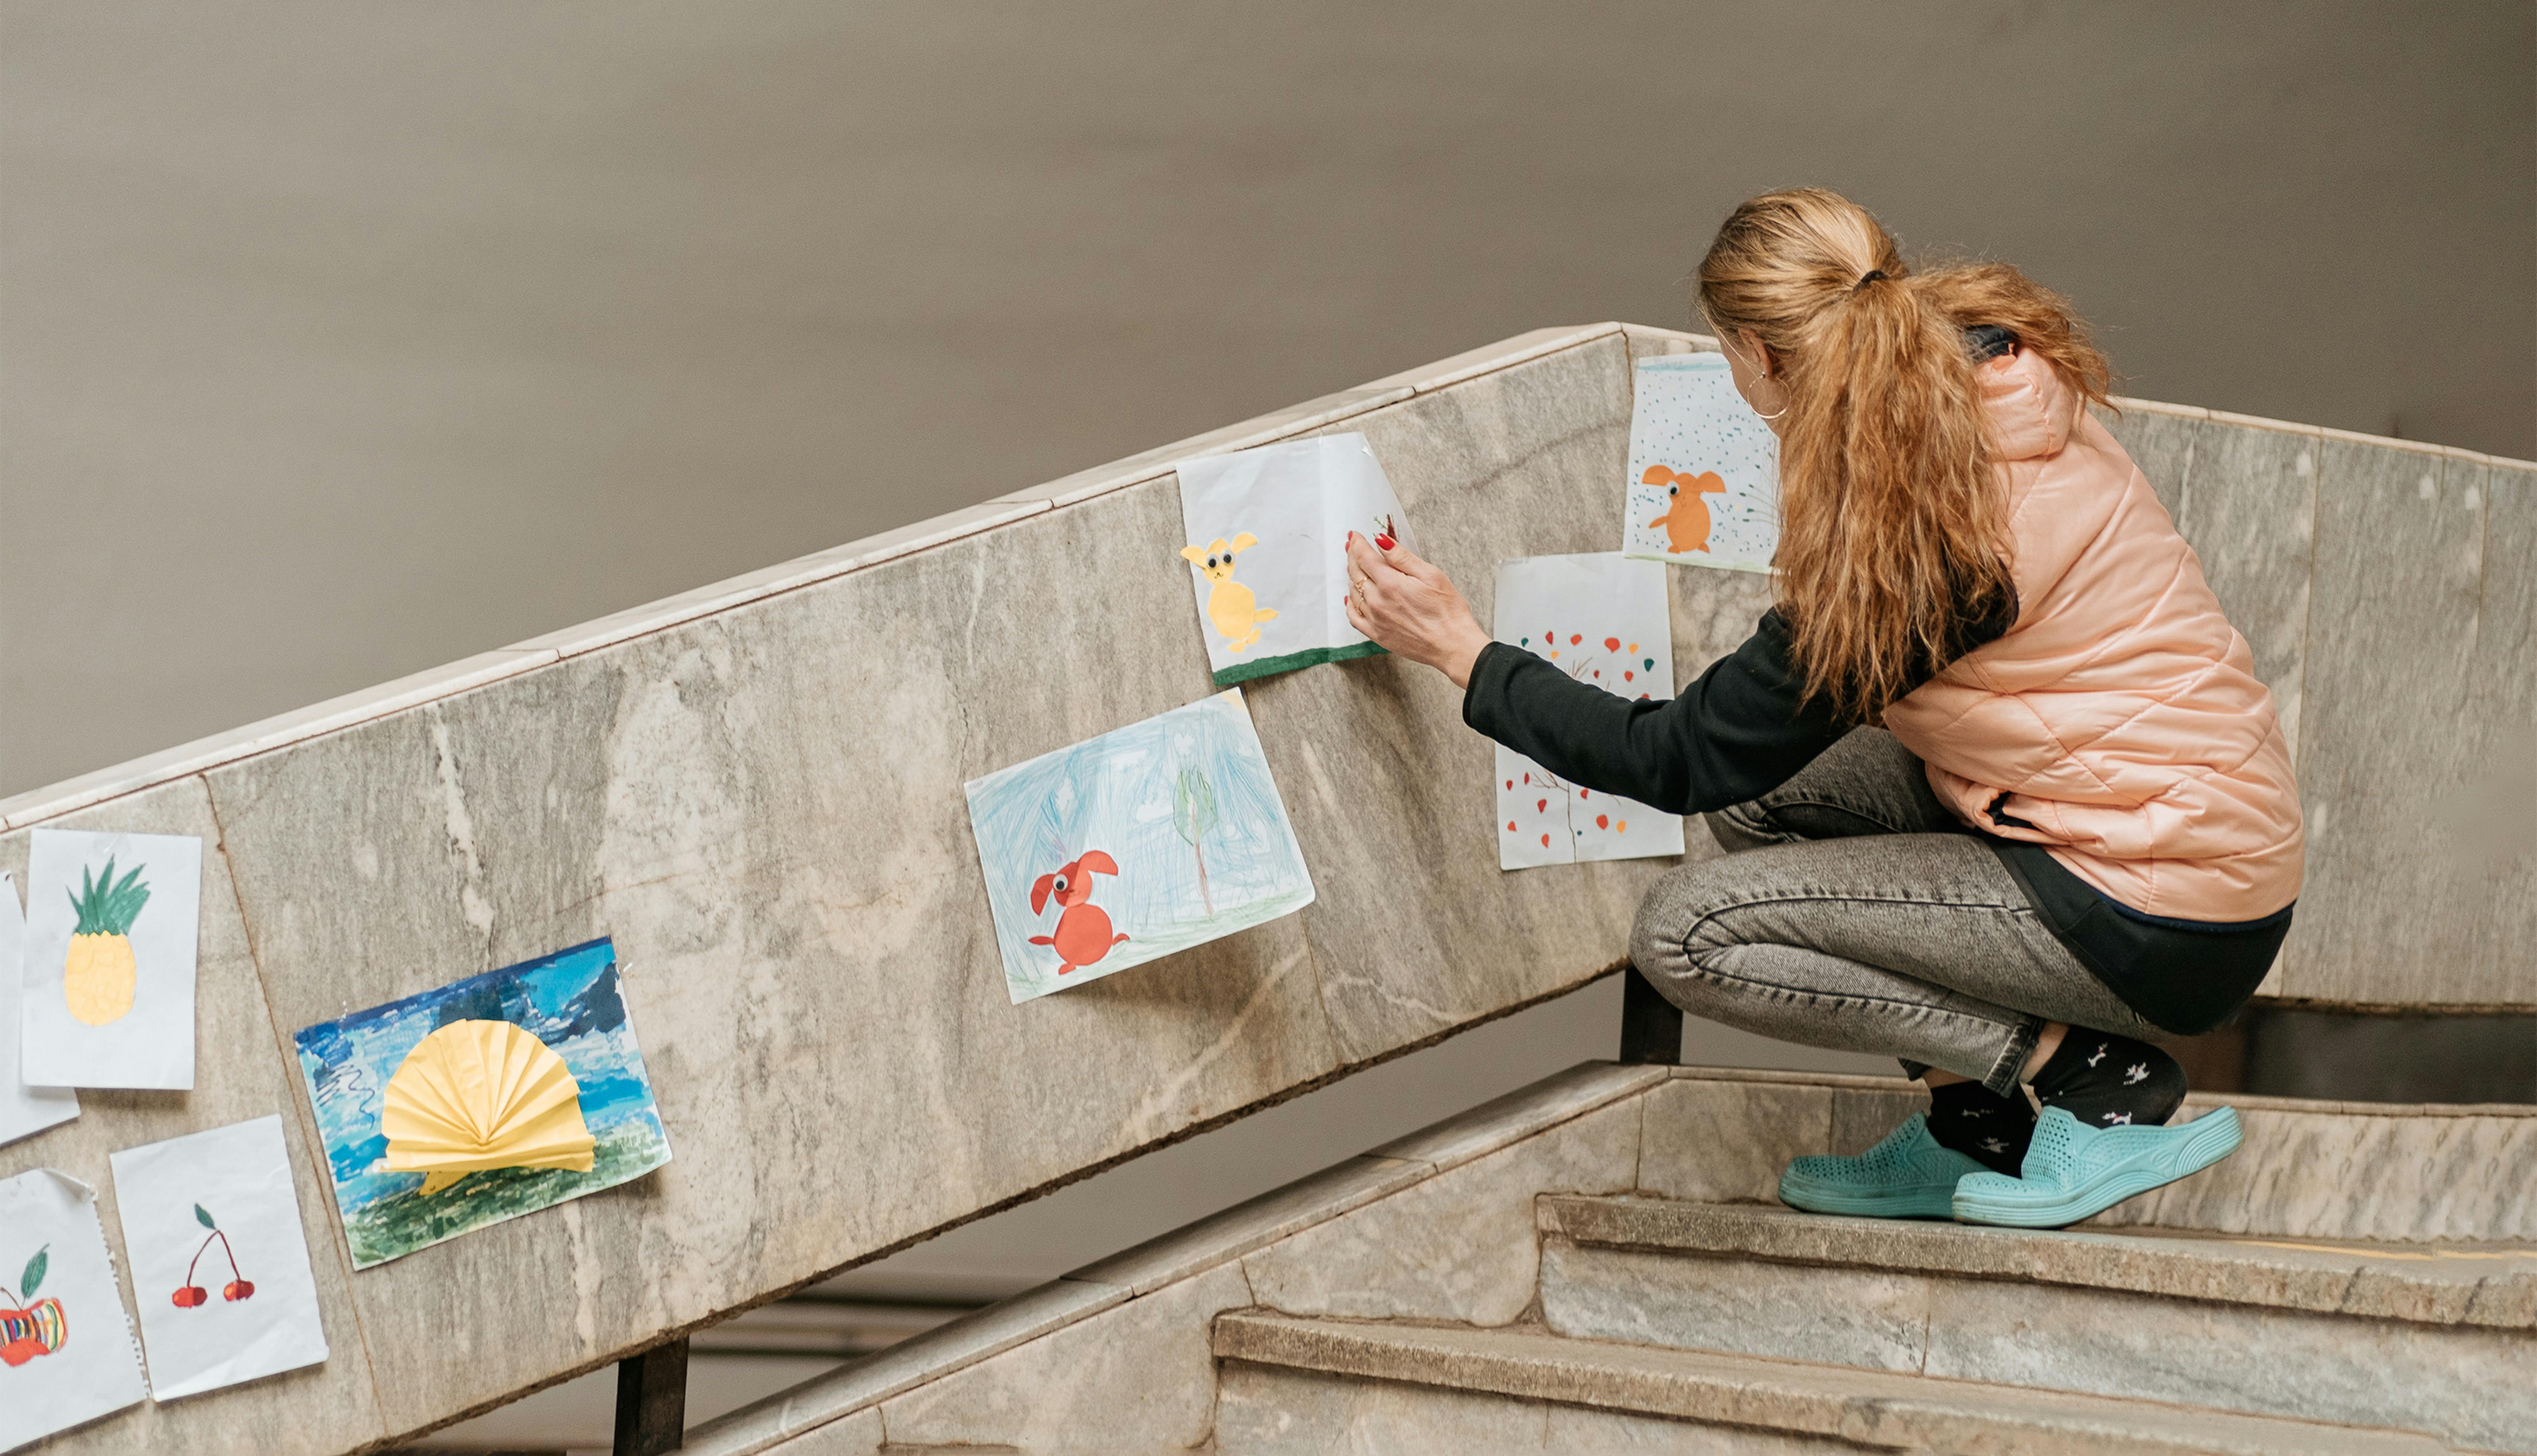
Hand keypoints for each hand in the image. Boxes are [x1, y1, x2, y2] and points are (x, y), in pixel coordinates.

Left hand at [1343, 532, 1491, 687]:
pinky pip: (1354, 617)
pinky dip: (1349, 604)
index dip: (1358, 543)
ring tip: (1354, 566)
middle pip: (1355, 573)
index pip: (1364, 557)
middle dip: (1352, 556)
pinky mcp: (1376, 635)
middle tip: (1352, 545)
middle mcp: (1377, 602)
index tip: (1355, 535)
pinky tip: (1351, 597)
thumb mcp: (1430, 574)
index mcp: (1390, 583)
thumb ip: (1402, 557)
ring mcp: (1374, 620)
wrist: (1452, 645)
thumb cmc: (1447, 610)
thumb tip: (1381, 541)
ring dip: (1352, 576)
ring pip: (1353, 592)